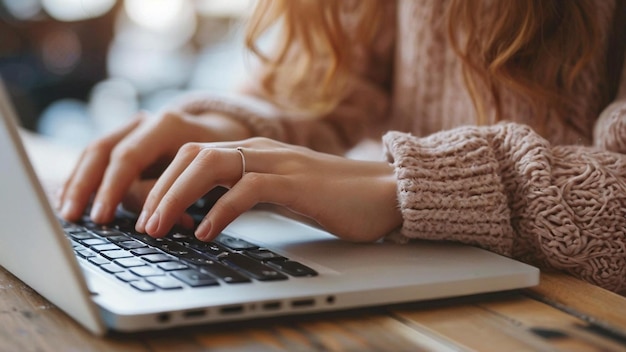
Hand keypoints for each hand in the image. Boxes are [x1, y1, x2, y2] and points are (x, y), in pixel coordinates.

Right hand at [57, 110, 250, 223]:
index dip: (113, 189)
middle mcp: (145, 121)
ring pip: (94, 151)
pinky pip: (98, 156)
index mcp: (167, 125)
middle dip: (86, 186)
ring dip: (78, 183)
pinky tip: (70, 198)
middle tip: (75, 217)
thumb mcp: (205, 176)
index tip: (102, 217)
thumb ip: (173, 193)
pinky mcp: (127, 139)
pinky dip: (83, 178)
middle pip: (102, 150)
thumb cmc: (219, 158)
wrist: (225, 136)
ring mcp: (134, 127)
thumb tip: (150, 221)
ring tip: (67, 211)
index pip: (129, 156)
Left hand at [136, 137, 402, 241]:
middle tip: (143, 224)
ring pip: (211, 165)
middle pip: (193, 155)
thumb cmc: (333, 198)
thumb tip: (209, 214)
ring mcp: (278, 162)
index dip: (163, 181)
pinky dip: (220, 210)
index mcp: (254, 150)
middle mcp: (261, 149)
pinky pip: (247, 189)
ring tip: (160, 228)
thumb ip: (248, 193)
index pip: (194, 154)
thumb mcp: (280, 192)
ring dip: (178, 197)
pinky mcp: (296, 182)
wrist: (383, 193)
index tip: (147, 212)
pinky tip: (206, 233)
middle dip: (159, 189)